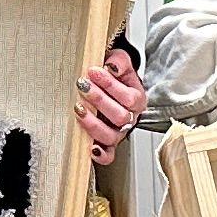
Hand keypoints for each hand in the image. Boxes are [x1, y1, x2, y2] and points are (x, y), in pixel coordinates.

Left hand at [75, 48, 144, 164]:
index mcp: (137, 99)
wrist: (112, 83)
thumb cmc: (115, 75)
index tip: (93, 71)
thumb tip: (112, 66)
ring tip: (79, 108)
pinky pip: (109, 155)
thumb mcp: (119, 61)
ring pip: (112, 136)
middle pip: (120, 116)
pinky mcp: (107, 143)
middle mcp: (130, 118)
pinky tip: (91, 148)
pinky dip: (101, 154)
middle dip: (98, 100)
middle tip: (83, 86)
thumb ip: (118, 61)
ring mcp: (119, 132)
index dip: (110, 85)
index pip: (128, 97)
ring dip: (93, 123)